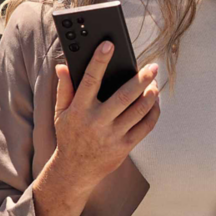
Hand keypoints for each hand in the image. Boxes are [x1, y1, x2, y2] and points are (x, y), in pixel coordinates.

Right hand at [52, 41, 160, 188]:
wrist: (75, 170)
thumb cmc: (69, 135)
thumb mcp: (61, 112)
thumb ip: (64, 88)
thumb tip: (63, 65)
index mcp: (79, 110)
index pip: (90, 80)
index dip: (99, 61)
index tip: (109, 45)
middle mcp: (97, 122)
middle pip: (124, 96)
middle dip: (141, 79)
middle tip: (153, 66)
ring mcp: (112, 136)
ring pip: (139, 111)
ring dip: (151, 95)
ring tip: (155, 82)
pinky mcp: (125, 147)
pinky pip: (145, 126)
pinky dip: (153, 112)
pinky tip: (155, 101)